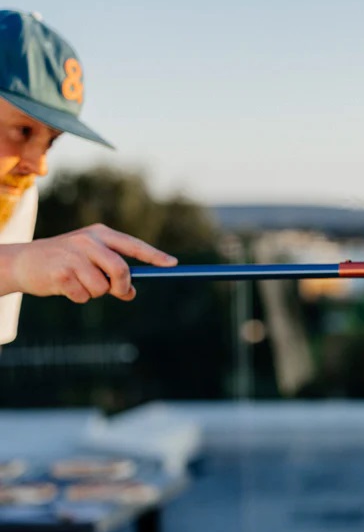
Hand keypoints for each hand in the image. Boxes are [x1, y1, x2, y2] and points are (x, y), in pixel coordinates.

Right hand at [2, 223, 177, 302]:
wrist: (23, 262)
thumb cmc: (63, 261)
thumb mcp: (90, 260)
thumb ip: (112, 272)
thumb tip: (132, 292)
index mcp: (100, 233)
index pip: (134, 245)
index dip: (155, 255)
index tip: (173, 264)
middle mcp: (88, 241)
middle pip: (121, 269)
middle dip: (123, 286)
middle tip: (120, 292)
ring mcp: (73, 255)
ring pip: (102, 287)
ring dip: (95, 293)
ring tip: (79, 284)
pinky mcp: (61, 272)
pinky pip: (83, 295)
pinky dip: (79, 298)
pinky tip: (65, 287)